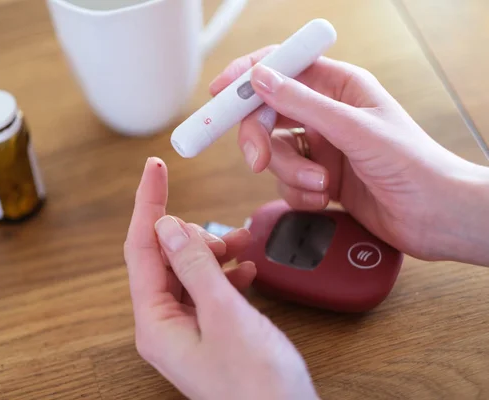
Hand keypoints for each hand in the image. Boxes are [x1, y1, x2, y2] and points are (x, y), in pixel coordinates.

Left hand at [124, 157, 318, 399]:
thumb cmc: (256, 385)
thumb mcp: (225, 315)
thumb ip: (194, 266)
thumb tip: (167, 226)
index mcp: (155, 323)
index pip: (141, 248)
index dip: (148, 205)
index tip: (155, 168)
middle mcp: (163, 326)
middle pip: (165, 258)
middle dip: (194, 236)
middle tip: (226, 237)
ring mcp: (186, 330)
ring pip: (189, 272)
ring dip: (214, 254)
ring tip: (242, 247)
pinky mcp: (208, 333)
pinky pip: (207, 290)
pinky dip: (225, 274)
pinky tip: (245, 270)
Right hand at [210, 49, 488, 264]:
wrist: (436, 217)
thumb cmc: (414, 166)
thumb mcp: (354, 129)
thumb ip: (302, 103)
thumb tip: (260, 78)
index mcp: (339, 88)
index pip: (282, 69)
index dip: (248, 78)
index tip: (220, 94)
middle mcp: (327, 115)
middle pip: (268, 116)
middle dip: (260, 141)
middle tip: (256, 161)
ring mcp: (322, 148)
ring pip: (275, 154)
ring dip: (291, 175)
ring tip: (321, 187)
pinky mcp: (321, 179)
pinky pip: (287, 183)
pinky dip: (300, 194)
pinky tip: (325, 199)